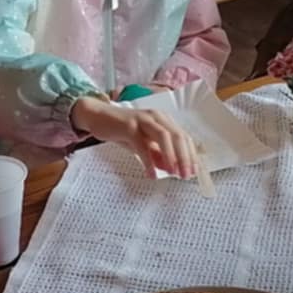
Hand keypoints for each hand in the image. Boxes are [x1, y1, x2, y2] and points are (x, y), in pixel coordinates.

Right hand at [72, 97, 198, 177]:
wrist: (99, 116)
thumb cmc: (123, 130)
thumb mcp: (144, 144)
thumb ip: (157, 155)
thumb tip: (170, 169)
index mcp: (164, 120)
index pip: (184, 137)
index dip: (191, 155)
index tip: (193, 172)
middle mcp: (157, 117)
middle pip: (178, 136)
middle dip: (185, 157)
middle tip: (186, 176)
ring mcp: (143, 119)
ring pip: (164, 137)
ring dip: (172, 157)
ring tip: (173, 174)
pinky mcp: (129, 125)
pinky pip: (142, 145)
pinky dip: (149, 161)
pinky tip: (152, 174)